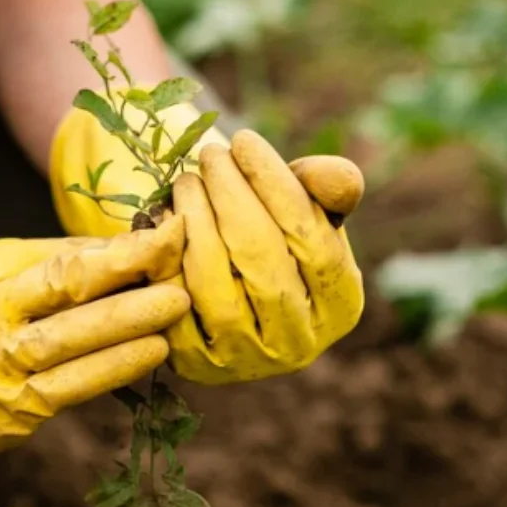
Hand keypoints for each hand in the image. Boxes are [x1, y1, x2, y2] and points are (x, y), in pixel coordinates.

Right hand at [0, 218, 187, 467]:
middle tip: (179, 277)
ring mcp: (5, 375)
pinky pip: (74, 389)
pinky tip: (151, 353)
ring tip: (174, 312)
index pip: (60, 265)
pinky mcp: (19, 413)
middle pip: (67, 303)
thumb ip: (49, 257)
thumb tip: (124, 242)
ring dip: (129, 331)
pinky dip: (114, 369)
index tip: (167, 234)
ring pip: (72, 350)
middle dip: (129, 288)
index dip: (117, 252)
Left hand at [48, 97, 365, 383]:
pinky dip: (167, 258)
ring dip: (196, 221)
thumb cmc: (276, 234)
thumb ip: (329, 187)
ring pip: (215, 285)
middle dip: (230, 196)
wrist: (227, 289)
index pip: (314, 241)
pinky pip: (174, 304)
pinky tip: (165, 220)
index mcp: (342, 306)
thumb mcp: (308, 207)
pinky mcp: (196, 366)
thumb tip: (336, 178)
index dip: (277, 186)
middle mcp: (300, 344)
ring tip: (187, 181)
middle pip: (263, 259)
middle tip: (210, 155)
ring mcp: (246, 361)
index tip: (245, 141)